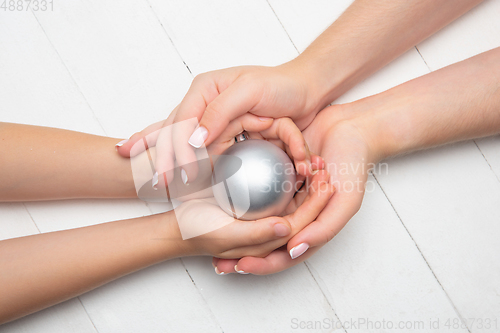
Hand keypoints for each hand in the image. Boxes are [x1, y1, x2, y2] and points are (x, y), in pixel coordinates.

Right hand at [116, 62, 325, 185]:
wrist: (306, 91)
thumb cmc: (281, 86)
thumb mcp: (249, 91)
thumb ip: (220, 110)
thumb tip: (194, 136)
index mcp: (205, 89)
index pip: (181, 121)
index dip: (178, 150)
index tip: (183, 175)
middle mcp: (205, 104)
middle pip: (176, 133)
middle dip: (165, 159)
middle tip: (157, 185)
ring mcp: (215, 120)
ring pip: (184, 142)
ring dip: (170, 161)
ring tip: (156, 185)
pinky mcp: (227, 133)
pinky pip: (204, 149)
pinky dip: (189, 161)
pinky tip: (176, 174)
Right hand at [173, 171, 334, 263]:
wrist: (179, 224)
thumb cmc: (199, 232)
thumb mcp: (226, 235)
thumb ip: (257, 236)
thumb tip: (287, 228)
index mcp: (270, 243)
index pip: (302, 225)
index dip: (317, 204)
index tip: (325, 182)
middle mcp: (271, 230)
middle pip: (302, 211)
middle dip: (318, 193)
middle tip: (324, 168)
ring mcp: (264, 216)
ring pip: (293, 199)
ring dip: (306, 183)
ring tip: (314, 160)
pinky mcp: (255, 204)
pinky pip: (277, 189)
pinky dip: (288, 174)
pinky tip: (292, 158)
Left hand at [213, 104, 380, 273]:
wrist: (352, 129)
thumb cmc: (355, 167)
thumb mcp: (345, 202)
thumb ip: (323, 230)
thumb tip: (293, 250)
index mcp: (312, 228)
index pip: (282, 254)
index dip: (261, 264)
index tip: (237, 265)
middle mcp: (296, 215)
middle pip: (265, 241)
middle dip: (240, 254)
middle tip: (215, 261)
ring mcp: (287, 196)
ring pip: (258, 217)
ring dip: (237, 229)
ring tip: (212, 234)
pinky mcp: (279, 177)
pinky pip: (258, 190)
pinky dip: (243, 196)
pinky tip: (223, 198)